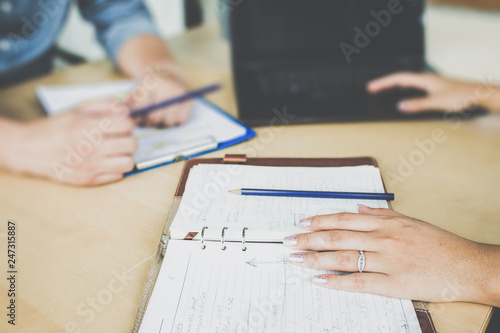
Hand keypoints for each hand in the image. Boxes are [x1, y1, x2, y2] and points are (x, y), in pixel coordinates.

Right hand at [7, 101, 136, 185]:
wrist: (29, 150)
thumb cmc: (55, 128)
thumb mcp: (78, 110)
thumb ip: (104, 106)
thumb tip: (126, 108)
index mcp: (88, 127)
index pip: (127, 124)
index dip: (127, 123)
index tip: (121, 124)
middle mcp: (91, 148)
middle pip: (132, 144)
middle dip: (128, 139)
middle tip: (119, 139)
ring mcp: (90, 166)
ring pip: (129, 163)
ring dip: (125, 156)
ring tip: (115, 152)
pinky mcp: (88, 180)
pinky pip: (118, 176)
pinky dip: (116, 168)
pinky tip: (106, 162)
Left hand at [127, 62, 191, 126]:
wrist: (166, 73)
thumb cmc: (148, 86)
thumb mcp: (136, 90)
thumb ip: (129, 103)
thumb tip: (124, 114)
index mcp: (152, 81)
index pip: (144, 107)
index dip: (139, 116)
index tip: (138, 118)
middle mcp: (168, 85)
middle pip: (156, 116)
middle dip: (150, 122)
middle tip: (147, 120)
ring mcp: (181, 92)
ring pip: (169, 121)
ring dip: (163, 123)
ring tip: (159, 116)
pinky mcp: (189, 100)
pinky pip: (181, 121)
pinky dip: (175, 121)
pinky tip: (170, 114)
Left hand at [284, 205, 499, 305]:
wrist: (467, 265)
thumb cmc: (440, 243)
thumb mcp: (411, 220)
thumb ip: (382, 214)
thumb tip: (359, 209)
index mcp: (387, 222)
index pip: (344, 219)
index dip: (319, 220)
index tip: (302, 223)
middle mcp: (384, 238)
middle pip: (337, 237)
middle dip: (309, 238)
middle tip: (289, 241)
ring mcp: (388, 261)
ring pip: (343, 257)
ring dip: (316, 258)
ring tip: (297, 259)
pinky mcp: (394, 283)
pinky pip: (359, 282)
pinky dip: (336, 281)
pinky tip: (320, 280)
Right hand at [367, 72, 479, 112]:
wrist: (477, 93)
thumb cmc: (460, 96)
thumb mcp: (437, 102)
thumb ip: (418, 104)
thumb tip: (400, 106)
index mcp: (424, 79)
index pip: (398, 78)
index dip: (383, 82)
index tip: (371, 87)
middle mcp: (426, 78)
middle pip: (400, 78)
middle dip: (385, 82)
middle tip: (372, 87)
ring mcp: (430, 81)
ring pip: (407, 80)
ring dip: (394, 84)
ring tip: (383, 88)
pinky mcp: (434, 86)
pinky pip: (413, 84)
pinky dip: (403, 87)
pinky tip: (404, 91)